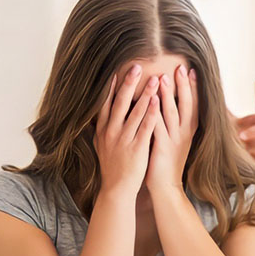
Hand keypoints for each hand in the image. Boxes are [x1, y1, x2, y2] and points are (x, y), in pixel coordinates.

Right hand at [94, 64, 159, 197]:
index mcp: (102, 130)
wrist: (116, 189)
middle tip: (137, 66)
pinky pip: (145, 127)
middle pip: (120, 103)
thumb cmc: (112, 167)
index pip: (106, 104)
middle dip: (128, 83)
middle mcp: (111, 132)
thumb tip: (96, 115)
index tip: (117, 71)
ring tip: (155, 78)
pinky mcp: (137, 148)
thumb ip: (100, 129)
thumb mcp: (101, 146)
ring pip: (135, 112)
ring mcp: (124, 139)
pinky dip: (150, 113)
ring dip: (145, 94)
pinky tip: (157, 101)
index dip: (111, 87)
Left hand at [145, 65, 197, 192]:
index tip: (191, 71)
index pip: (194, 105)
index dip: (194, 88)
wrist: (166, 187)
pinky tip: (151, 100)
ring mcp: (174, 140)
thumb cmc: (167, 163)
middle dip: (183, 86)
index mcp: (187, 131)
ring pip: (172, 113)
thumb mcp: (175, 141)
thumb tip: (169, 105)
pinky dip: (155, 112)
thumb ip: (174, 124)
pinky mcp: (163, 148)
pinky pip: (159, 126)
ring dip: (168, 95)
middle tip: (180, 67)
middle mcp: (184, 134)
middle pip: (186, 105)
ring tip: (164, 77)